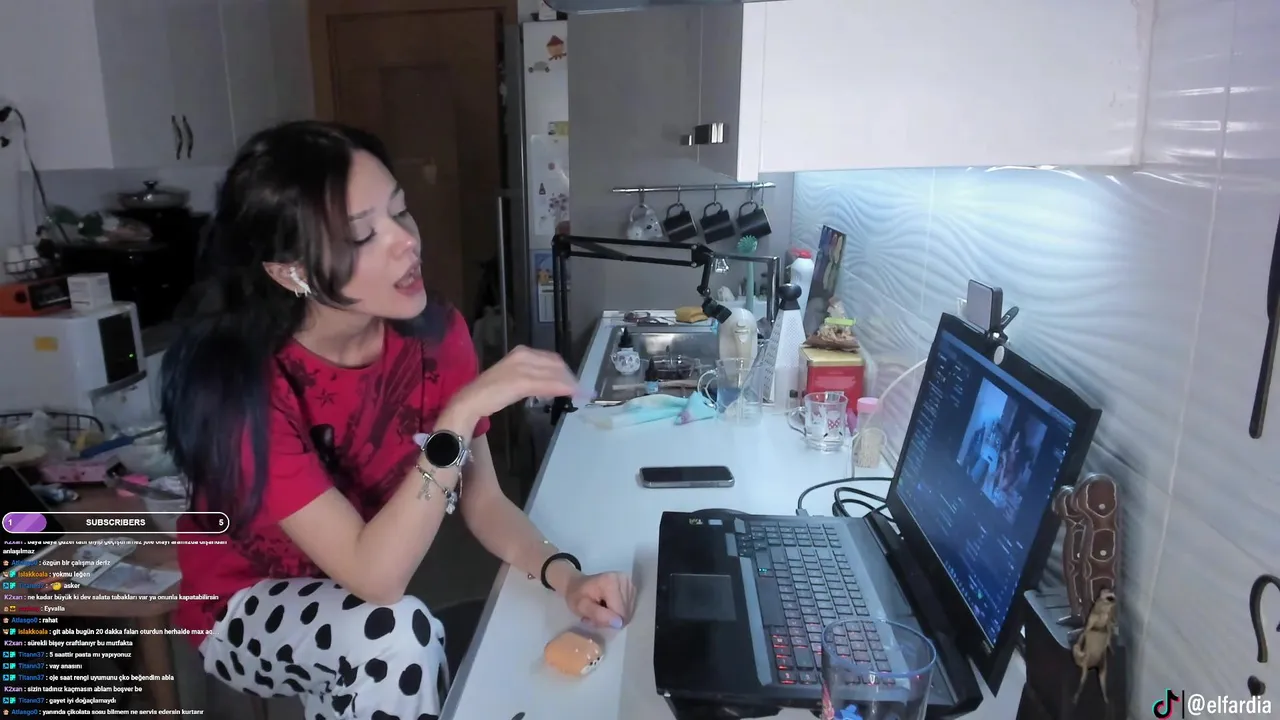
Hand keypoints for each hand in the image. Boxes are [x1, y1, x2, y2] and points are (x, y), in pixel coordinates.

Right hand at [447, 345, 577, 419]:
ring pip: (554, 374)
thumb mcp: (515, 378)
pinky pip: (547, 384)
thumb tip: (552, 384)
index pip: (552, 359)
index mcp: (522, 352)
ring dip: (569, 384)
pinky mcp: (521, 381)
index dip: (565, 371)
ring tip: (579, 394)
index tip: (574, 382)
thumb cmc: (491, 392)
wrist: (471, 400)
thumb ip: (533, 377)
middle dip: (570, 378)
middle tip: (580, 390)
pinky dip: (561, 388)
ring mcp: (522, 368)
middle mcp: (523, 355)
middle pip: (556, 365)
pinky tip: (569, 394)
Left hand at [564, 572, 635, 628]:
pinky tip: (608, 607)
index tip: (593, 619)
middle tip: (595, 616)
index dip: (608, 621)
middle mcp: (624, 580)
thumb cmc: (577, 596)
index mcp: (611, 582)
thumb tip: (619, 623)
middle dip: (611, 619)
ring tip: (600, 610)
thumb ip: (598, 615)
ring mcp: (630, 583)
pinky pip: (629, 607)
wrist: (577, 584)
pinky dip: (619, 611)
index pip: (619, 613)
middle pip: (625, 613)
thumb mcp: (581, 607)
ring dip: (614, 616)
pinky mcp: (632, 587)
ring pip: (628, 612)